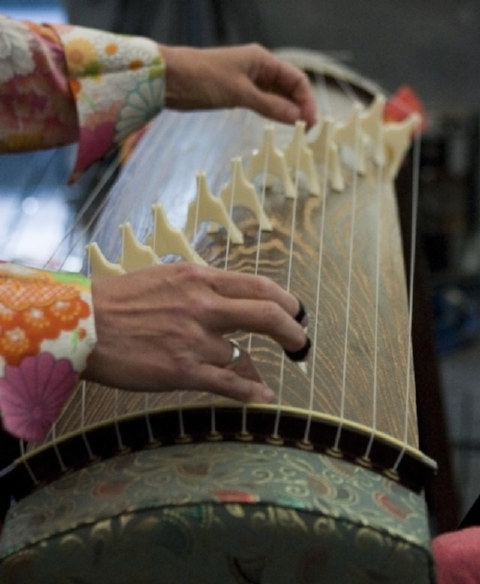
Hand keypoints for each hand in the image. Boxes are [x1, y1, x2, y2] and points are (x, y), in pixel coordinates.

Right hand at [83, 263, 307, 402]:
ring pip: (244, 355)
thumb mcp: (166, 280)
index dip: (286, 300)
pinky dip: (251, 392)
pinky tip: (263, 397)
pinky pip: (229, 383)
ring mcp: (194, 339)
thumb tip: (232, 311)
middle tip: (301, 342)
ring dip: (256, 367)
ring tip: (259, 376)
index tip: (295, 311)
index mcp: (199, 278)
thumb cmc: (119, 300)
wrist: (80, 324)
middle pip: (268, 314)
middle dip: (294, 330)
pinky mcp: (182, 370)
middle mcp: (203, 306)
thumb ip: (203, 291)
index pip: (259, 285)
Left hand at [160, 43, 316, 128]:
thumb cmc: (204, 77)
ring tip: (295, 131)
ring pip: (276, 97)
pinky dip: (271, 113)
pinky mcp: (237, 94)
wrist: (171, 79)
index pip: (296, 79)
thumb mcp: (240, 93)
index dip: (306, 100)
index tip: (310, 123)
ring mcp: (248, 82)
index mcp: (263, 60)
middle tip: (305, 131)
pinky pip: (262, 103)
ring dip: (286, 111)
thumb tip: (296, 117)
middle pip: (289, 88)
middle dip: (299, 107)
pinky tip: (277, 123)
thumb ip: (270, 105)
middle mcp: (259, 69)